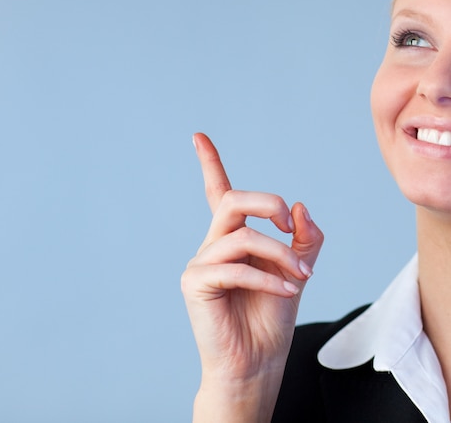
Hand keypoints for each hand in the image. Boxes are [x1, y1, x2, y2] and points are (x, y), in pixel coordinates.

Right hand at [181, 133, 323, 420]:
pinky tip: (287, 289)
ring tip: (301, 274)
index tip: (199, 136)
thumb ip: (303, 238)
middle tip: (291, 224)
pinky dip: (268, 276)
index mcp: (232, 238)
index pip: (217, 192)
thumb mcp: (297, 270)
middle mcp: (213, 244)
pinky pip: (235, 266)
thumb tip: (301, 207)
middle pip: (232, 200)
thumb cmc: (271, 317)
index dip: (209, 163)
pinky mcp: (195, 283)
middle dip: (268, 203)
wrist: (256, 363)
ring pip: (241, 234)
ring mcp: (201, 263)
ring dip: (280, 251)